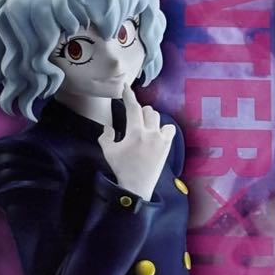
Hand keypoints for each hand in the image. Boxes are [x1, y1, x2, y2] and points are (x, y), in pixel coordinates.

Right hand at [98, 85, 174, 200]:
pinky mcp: (167, 146)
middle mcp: (150, 133)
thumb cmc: (122, 169)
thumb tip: (108, 128)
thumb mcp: (108, 152)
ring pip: (158, 118)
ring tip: (144, 127)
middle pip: (147, 110)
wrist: (138, 187)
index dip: (129, 95)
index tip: (126, 86)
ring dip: (150, 119)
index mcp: (135, 133)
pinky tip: (156, 135)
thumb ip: (105, 137)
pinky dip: (162, 128)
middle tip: (133, 119)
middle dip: (139, 111)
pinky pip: (169, 129)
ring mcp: (161, 139)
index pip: (133, 107)